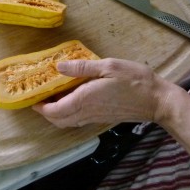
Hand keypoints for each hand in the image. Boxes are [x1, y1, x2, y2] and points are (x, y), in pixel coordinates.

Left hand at [32, 58, 165, 126]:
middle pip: (56, 120)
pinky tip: (69, 102)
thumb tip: (59, 66)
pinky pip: (76, 121)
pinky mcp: (99, 119)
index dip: (40, 107)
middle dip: (44, 113)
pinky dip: (67, 115)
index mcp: (84, 100)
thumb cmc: (135, 80)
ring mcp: (93, 118)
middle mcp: (85, 112)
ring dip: (55, 115)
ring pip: (66, 123)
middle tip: (39, 99)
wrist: (156, 101)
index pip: (53, 111)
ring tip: (51, 100)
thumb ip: (82, 67)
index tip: (32, 98)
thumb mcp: (109, 66)